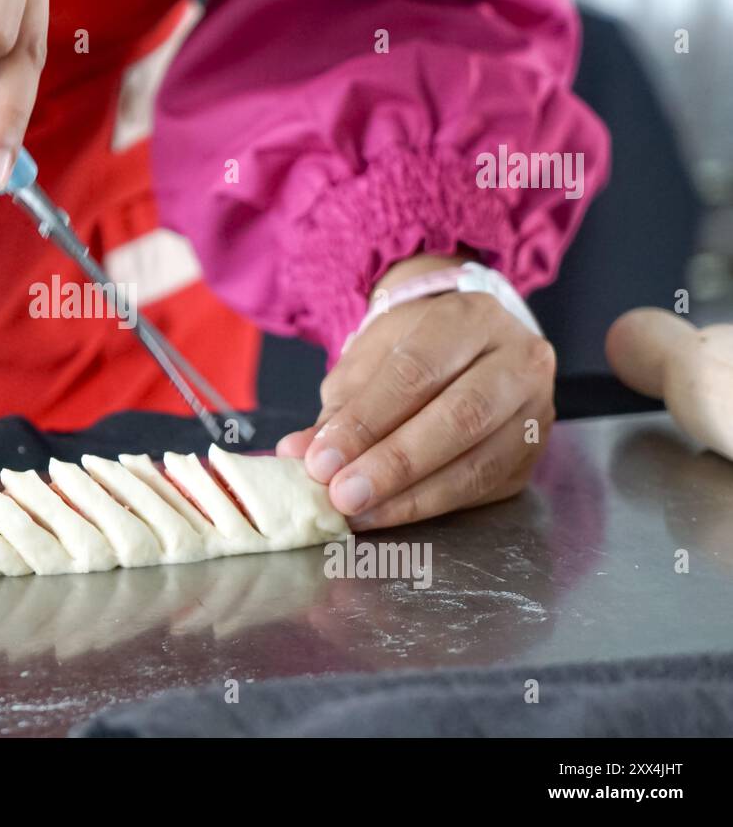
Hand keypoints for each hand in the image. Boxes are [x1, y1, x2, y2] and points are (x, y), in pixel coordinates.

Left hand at [277, 257, 555, 530]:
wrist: (466, 347)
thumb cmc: (413, 349)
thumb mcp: (369, 361)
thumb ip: (339, 407)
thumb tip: (297, 453)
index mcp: (470, 319)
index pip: (417, 372)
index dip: (366, 421)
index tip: (321, 459)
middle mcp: (517, 360)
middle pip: (459, 417)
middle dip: (393, 464)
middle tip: (342, 494)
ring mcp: (535, 410)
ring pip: (478, 463)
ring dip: (411, 497)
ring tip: (358, 513)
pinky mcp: (531, 456)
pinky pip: (483, 489)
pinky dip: (430, 506)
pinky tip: (388, 514)